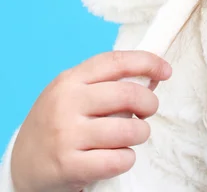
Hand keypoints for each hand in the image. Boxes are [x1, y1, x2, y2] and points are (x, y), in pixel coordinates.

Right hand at [10, 50, 171, 191]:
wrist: (21, 164)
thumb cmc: (58, 123)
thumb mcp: (75, 93)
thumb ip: (109, 83)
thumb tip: (152, 78)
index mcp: (71, 79)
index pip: (117, 61)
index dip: (148, 62)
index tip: (165, 71)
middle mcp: (67, 103)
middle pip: (128, 94)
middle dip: (149, 103)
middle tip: (148, 111)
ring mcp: (66, 134)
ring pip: (128, 129)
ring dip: (140, 133)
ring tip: (132, 136)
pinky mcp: (69, 165)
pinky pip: (118, 159)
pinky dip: (127, 158)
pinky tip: (118, 156)